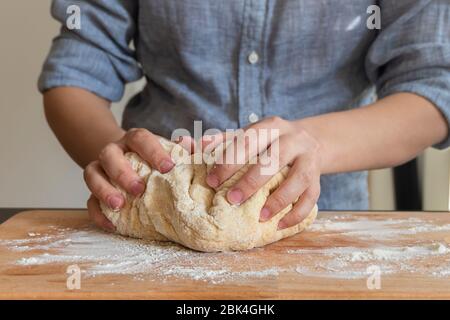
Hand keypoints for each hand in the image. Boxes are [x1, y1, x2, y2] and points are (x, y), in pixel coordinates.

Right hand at [83, 128, 174, 230]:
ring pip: (92, 174)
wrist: (129, 161)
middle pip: (109, 155)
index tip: (168, 167)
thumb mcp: (169, 151)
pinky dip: (98, 213)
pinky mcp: (93, 190)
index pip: (140, 138)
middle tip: (139, 189)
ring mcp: (100, 169)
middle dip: (123, 172)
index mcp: (134, 139)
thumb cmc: (154, 159)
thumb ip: (183, 149)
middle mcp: (114, 151)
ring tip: (119, 206)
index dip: (153, 151)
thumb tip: (191, 145)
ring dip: (104, 190)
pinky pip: (89, 201)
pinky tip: (112, 224)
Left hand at [203, 116, 320, 229]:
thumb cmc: (269, 142)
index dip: (230, 160)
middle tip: (232, 199)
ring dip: (278, 200)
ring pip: (298, 179)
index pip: (250, 140)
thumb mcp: (249, 135)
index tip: (212, 180)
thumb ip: (224, 140)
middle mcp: (294, 139)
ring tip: (259, 217)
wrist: (310, 141)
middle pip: (275, 158)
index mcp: (272, 126)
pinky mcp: (318, 179)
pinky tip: (280, 224)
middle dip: (252, 181)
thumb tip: (197, 144)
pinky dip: (297, 214)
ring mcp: (309, 159)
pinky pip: (312, 198)